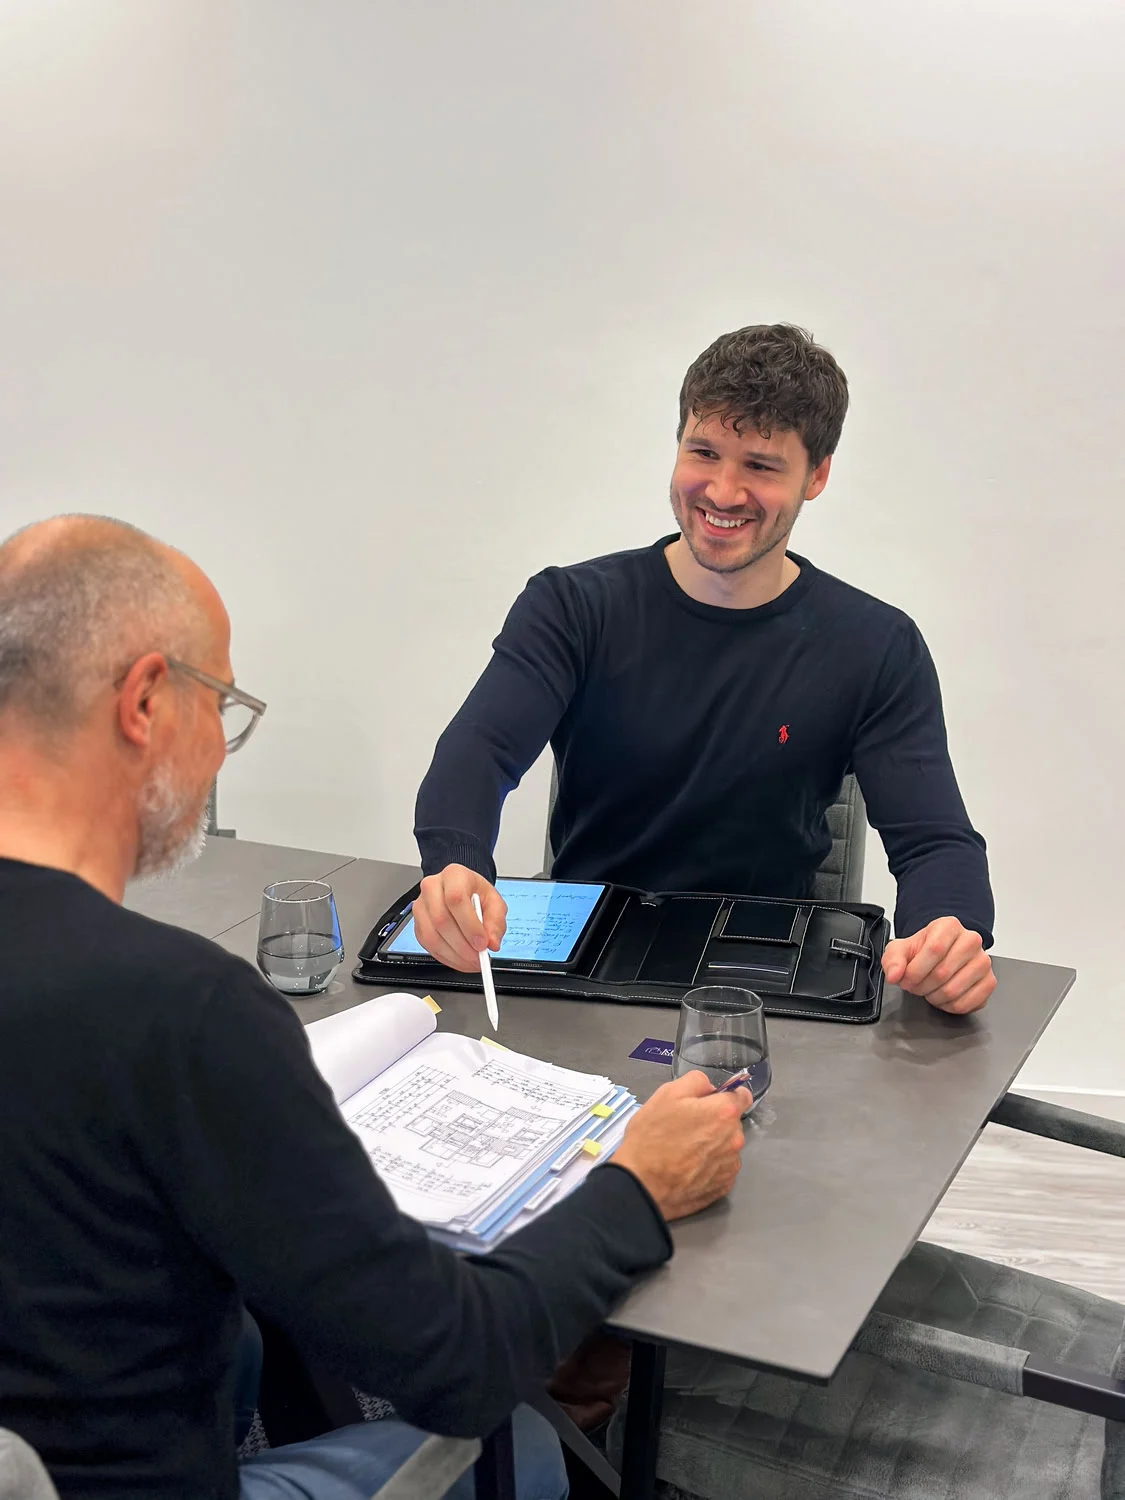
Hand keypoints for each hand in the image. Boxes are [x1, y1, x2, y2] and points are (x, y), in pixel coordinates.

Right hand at [412, 864, 507, 972]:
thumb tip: (492, 942)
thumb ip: (496, 921)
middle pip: (441, 919)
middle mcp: (432, 887)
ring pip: (431, 935)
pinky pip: (427, 946)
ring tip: (471, 962)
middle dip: (462, 945)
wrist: (462, 892)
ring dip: (454, 955)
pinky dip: (446, 958)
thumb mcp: (494, 902)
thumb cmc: (476, 894)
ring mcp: (421, 906)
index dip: (469, 925)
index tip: (482, 943)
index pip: (456, 899)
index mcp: (454, 875)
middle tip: (478, 958)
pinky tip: (460, 960)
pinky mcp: (417, 924)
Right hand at [613, 1072, 749, 1220]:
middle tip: (687, 1127)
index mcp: (724, 1112)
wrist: (642, 1185)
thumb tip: (710, 1088)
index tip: (711, 1101)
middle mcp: (735, 1139)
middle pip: (731, 1123)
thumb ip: (696, 1082)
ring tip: (685, 1151)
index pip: (743, 1096)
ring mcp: (730, 1166)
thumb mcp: (666, 1094)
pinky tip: (689, 1168)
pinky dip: (710, 1166)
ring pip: (727, 1146)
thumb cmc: (652, 1136)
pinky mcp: (724, 1187)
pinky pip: (722, 1168)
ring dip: (713, 1144)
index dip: (727, 1095)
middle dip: (715, 1121)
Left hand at [882, 916, 994, 1013]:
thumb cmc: (923, 951)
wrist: (940, 955)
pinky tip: (942, 998)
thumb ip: (893, 960)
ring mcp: (983, 962)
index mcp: (949, 926)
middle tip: (915, 986)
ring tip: (928, 990)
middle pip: (942, 972)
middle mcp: (971, 941)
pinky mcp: (989, 982)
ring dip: (934, 997)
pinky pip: (967, 1003)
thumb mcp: (901, 949)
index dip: (916, 970)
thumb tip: (894, 974)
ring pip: (954, 991)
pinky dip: (949, 1006)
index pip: (934, 949)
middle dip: (921, 986)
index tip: (906, 978)